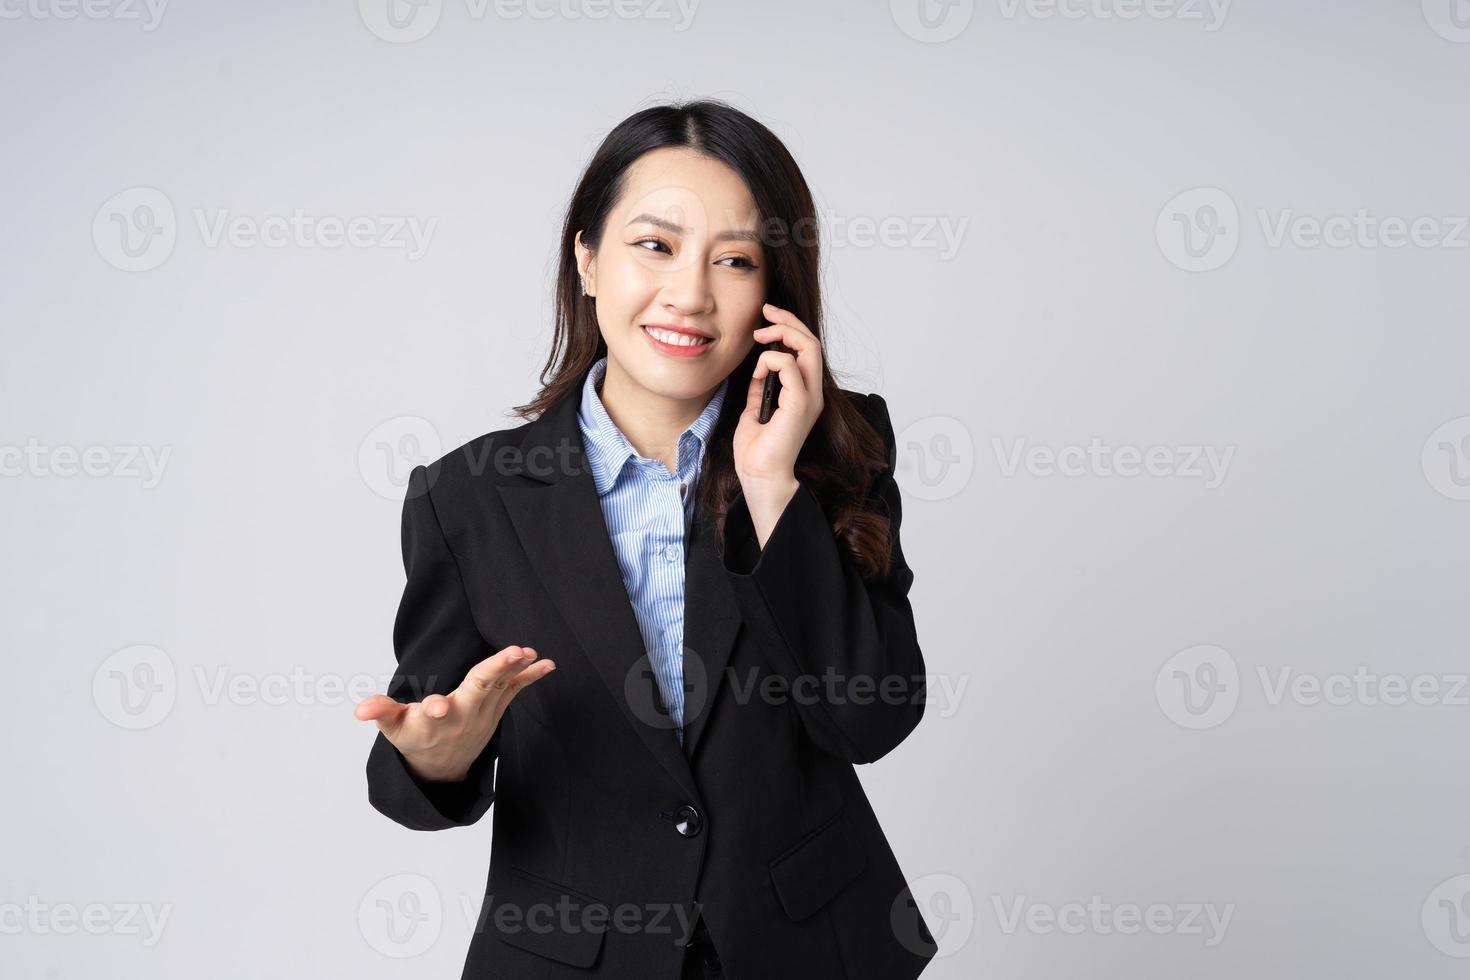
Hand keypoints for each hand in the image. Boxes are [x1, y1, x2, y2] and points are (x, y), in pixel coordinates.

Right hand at [353, 644, 554, 782]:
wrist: (441, 769)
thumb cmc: (413, 739)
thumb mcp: (392, 729)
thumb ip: (380, 713)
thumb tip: (361, 709)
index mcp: (433, 721)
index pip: (433, 712)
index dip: (433, 709)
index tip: (436, 707)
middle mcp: (462, 717)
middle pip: (480, 690)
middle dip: (497, 670)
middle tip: (514, 652)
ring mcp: (483, 714)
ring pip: (501, 687)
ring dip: (517, 669)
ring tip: (529, 651)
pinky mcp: (496, 710)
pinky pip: (514, 691)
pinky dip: (531, 677)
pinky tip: (548, 664)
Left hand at [734, 302, 823, 484]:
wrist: (759, 475)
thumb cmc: (757, 450)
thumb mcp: (755, 409)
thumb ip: (762, 389)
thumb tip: (759, 371)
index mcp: (804, 394)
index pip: (806, 351)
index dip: (789, 328)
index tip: (767, 317)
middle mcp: (812, 393)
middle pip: (811, 343)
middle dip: (788, 320)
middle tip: (766, 310)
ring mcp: (809, 398)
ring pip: (808, 348)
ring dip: (782, 333)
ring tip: (760, 334)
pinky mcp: (800, 404)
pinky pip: (789, 366)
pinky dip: (770, 361)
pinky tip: (758, 371)